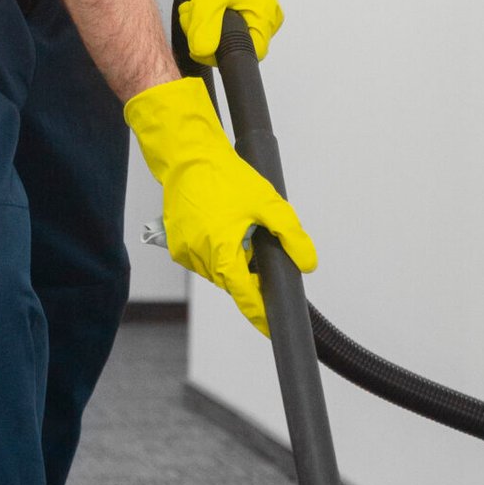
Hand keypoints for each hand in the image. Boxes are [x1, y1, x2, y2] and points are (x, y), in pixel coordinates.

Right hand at [125, 74, 315, 335]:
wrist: (188, 157)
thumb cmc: (225, 177)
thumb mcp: (269, 204)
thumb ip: (291, 237)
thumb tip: (307, 263)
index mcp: (221, 253)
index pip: (245, 298)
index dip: (261, 314)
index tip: (273, 327)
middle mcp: (198, 259)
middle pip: (232, 283)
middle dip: (248, 272)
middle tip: (258, 244)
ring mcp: (184, 253)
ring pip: (218, 271)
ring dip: (231, 260)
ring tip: (237, 226)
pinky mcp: (176, 245)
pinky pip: (203, 259)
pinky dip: (216, 251)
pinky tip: (221, 225)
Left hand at [176, 0, 281, 62]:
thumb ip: (205, 29)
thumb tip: (205, 51)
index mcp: (266, 16)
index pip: (250, 54)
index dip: (224, 52)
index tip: (206, 39)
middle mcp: (265, 14)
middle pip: (234, 43)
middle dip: (209, 32)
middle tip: (196, 14)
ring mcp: (253, 6)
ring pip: (225, 30)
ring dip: (205, 20)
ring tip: (198, 2)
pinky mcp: (240, 0)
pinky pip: (222, 16)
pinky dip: (207, 10)